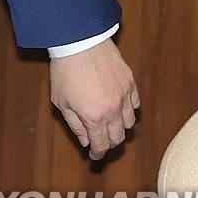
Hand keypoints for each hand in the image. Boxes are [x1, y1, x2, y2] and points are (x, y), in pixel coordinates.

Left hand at [50, 38, 139, 159]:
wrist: (78, 41)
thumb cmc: (65, 70)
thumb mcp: (61, 101)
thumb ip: (74, 125)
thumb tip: (85, 142)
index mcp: (94, 117)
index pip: (101, 144)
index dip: (98, 154)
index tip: (95, 156)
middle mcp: (114, 110)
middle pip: (118, 138)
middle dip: (109, 143)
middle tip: (101, 141)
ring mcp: (125, 96)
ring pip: (130, 123)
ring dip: (120, 128)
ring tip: (110, 123)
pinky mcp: (130, 82)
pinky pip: (136, 104)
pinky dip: (129, 110)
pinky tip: (120, 107)